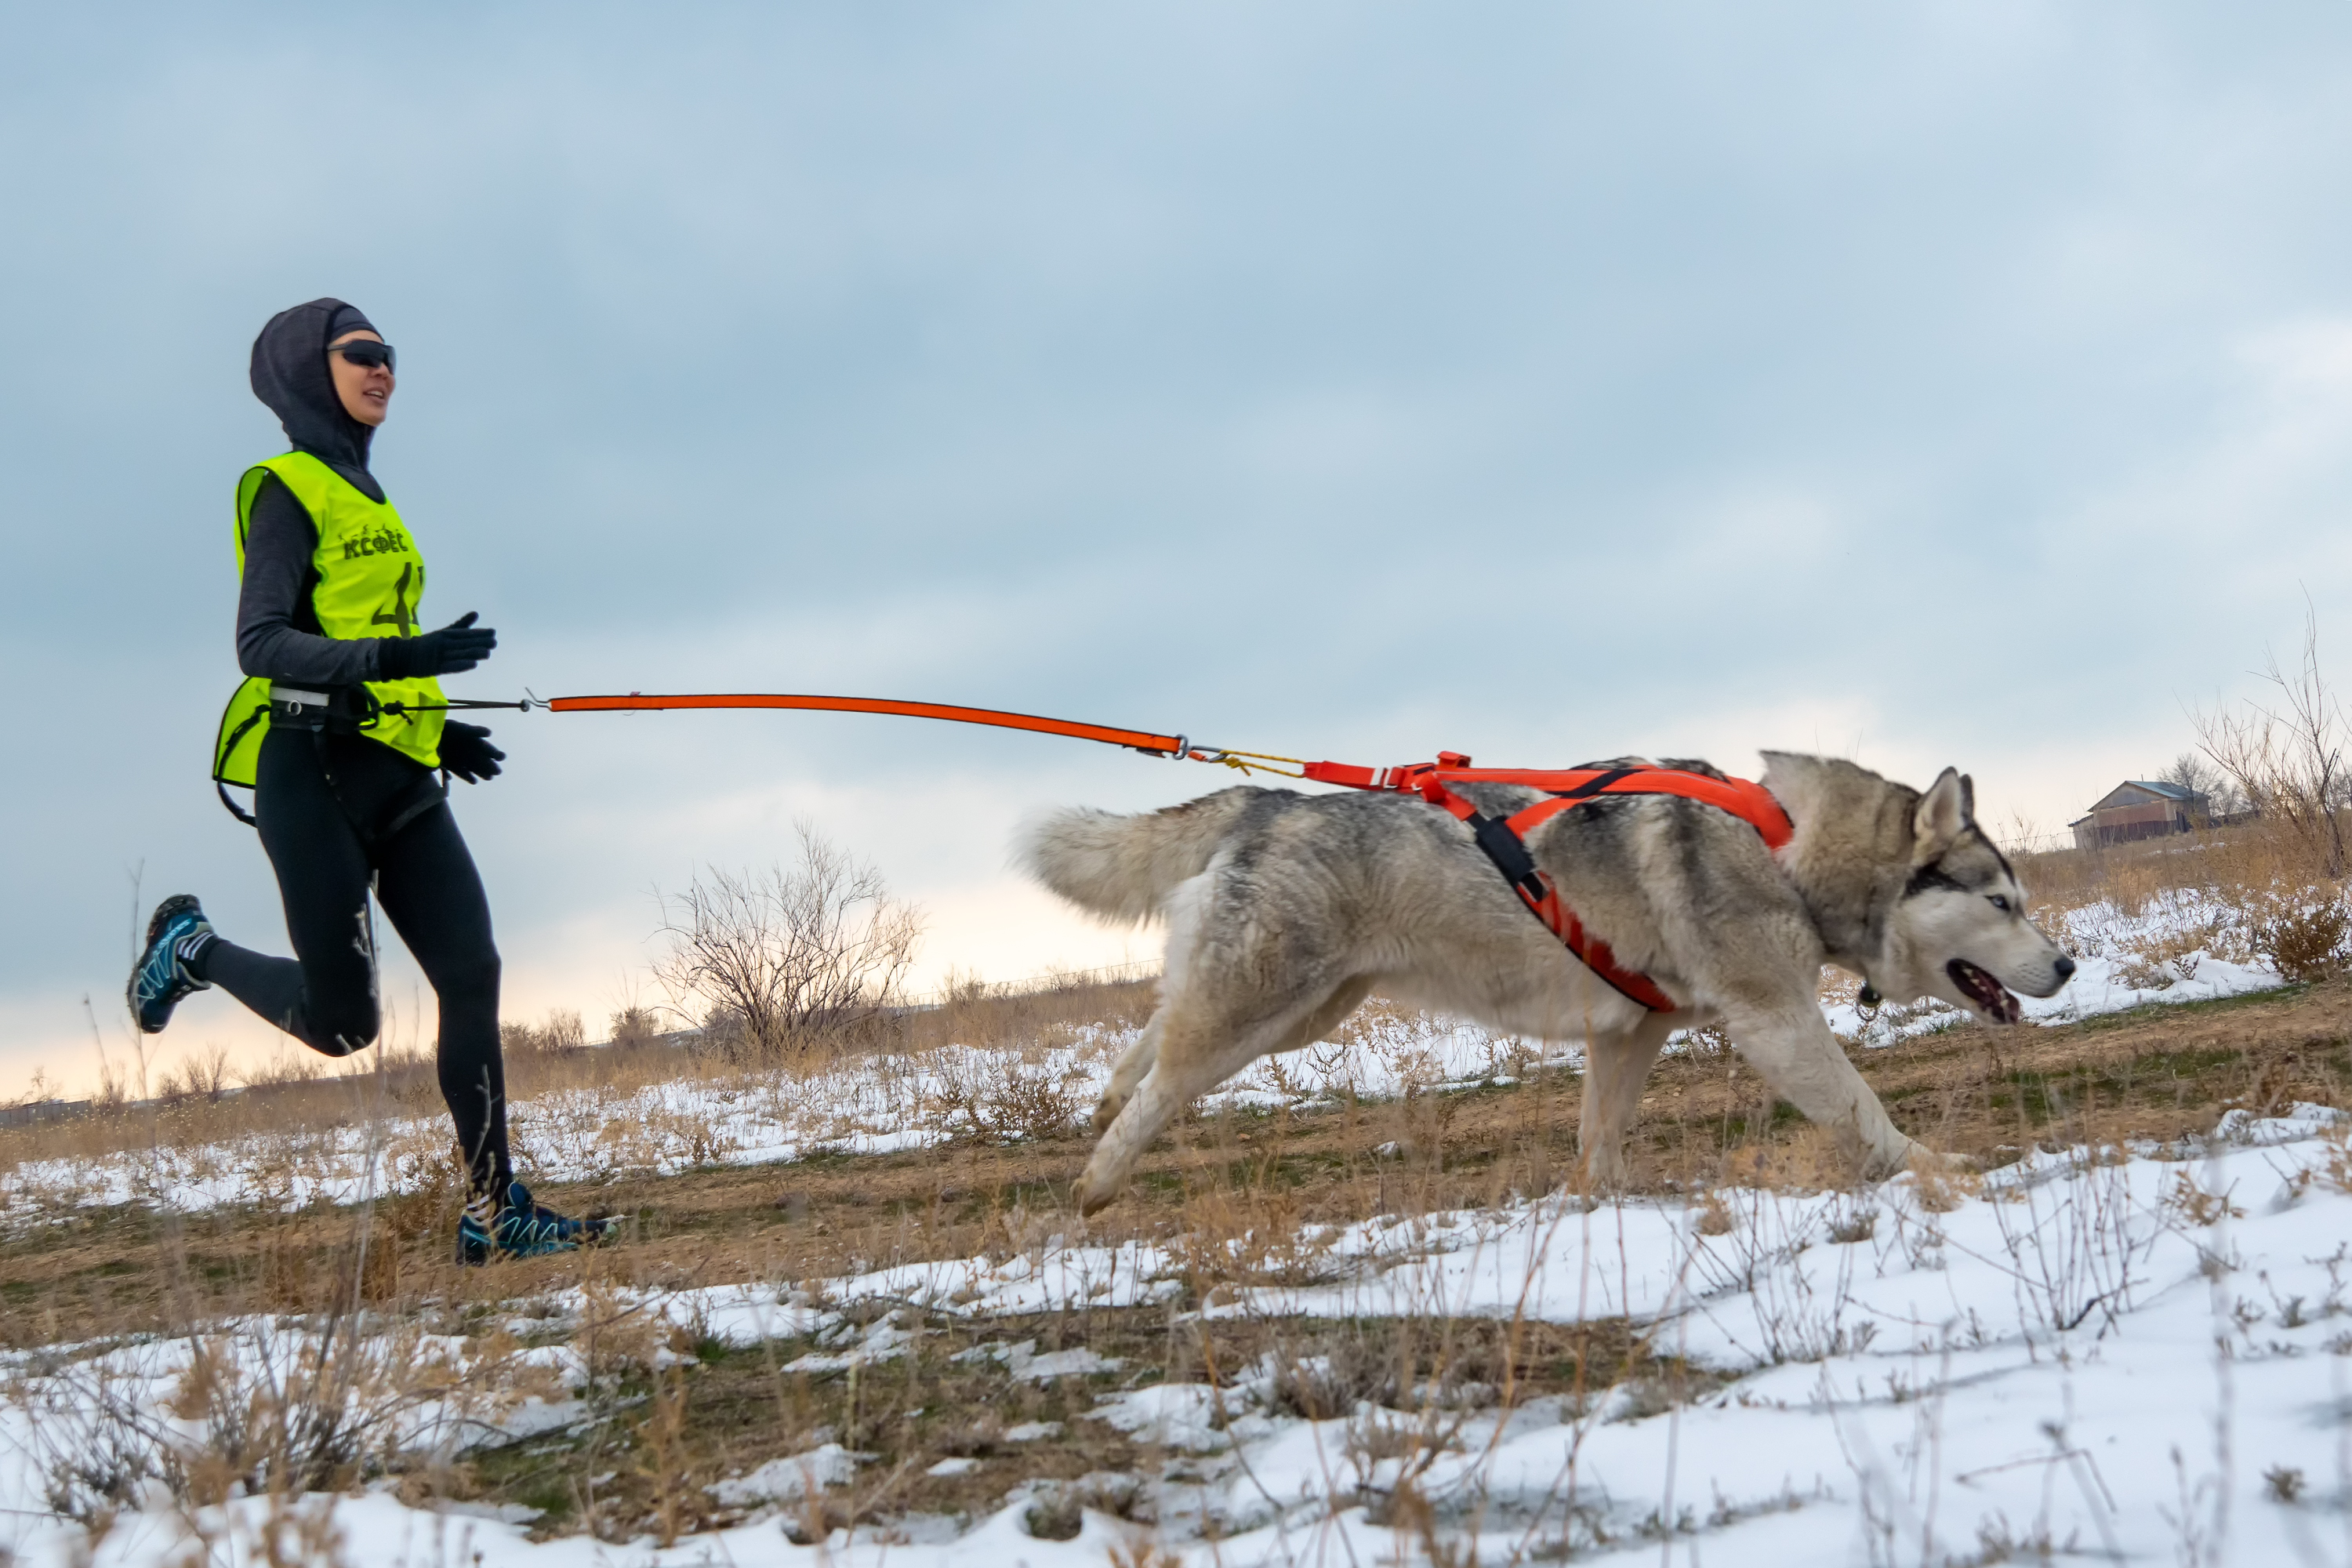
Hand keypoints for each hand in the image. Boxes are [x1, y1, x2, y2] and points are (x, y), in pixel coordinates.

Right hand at [380, 611, 496, 678]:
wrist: (404, 656)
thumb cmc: (429, 644)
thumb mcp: (444, 632)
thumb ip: (461, 625)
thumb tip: (476, 613)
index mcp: (446, 634)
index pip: (465, 634)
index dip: (479, 633)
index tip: (493, 632)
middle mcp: (443, 644)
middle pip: (463, 643)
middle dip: (479, 643)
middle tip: (494, 642)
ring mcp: (439, 656)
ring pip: (458, 654)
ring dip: (473, 653)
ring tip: (487, 653)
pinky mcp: (435, 668)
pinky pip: (450, 666)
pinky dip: (461, 665)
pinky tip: (473, 664)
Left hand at [439, 721, 504, 783]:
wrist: (426, 735)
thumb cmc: (445, 730)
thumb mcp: (461, 728)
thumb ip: (475, 731)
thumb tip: (490, 733)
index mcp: (469, 739)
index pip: (484, 747)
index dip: (493, 752)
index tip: (502, 758)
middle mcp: (464, 748)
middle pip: (479, 758)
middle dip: (489, 765)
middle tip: (498, 772)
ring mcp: (456, 757)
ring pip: (472, 766)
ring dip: (481, 772)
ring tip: (490, 778)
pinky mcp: (448, 764)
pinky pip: (460, 771)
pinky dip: (467, 776)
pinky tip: (475, 782)